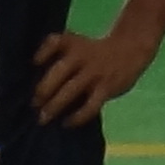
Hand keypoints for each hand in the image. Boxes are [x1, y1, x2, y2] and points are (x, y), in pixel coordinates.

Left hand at [29, 20, 159, 124]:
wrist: (131, 48)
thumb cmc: (96, 52)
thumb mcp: (79, 44)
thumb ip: (58, 56)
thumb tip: (36, 82)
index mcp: (74, 44)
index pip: (55, 42)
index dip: (43, 52)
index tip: (35, 63)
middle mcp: (83, 57)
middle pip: (58, 72)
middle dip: (42, 90)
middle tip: (33, 105)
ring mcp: (95, 73)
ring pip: (70, 91)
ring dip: (54, 106)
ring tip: (44, 118)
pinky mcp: (107, 87)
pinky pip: (90, 106)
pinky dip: (77, 117)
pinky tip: (67, 122)